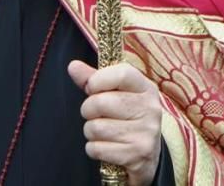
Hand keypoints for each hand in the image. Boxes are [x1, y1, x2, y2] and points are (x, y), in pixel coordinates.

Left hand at [68, 61, 161, 185]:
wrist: (146, 154)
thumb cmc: (125, 116)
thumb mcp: (113, 93)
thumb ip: (92, 78)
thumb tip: (73, 66)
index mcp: (145, 88)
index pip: (121, 74)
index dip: (97, 80)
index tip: (92, 88)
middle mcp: (150, 109)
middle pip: (100, 102)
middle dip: (88, 110)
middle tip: (97, 115)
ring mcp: (146, 133)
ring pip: (96, 127)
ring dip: (91, 131)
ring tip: (104, 132)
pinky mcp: (138, 155)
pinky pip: (97, 148)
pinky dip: (94, 149)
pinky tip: (107, 146)